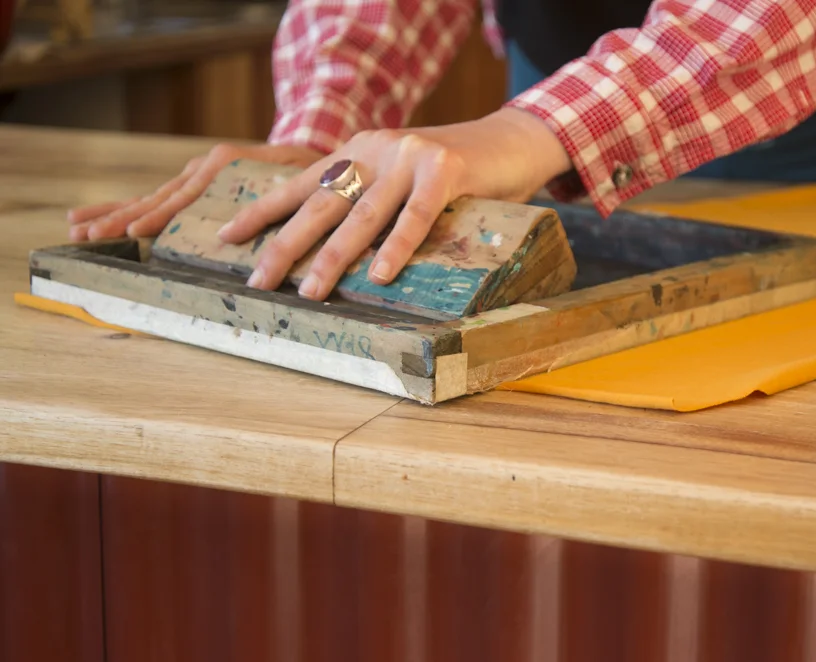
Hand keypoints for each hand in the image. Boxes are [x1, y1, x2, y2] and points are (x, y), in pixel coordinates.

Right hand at [65, 143, 322, 241]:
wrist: (305, 145)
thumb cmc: (305, 165)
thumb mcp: (296, 176)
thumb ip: (279, 193)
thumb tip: (268, 222)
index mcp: (221, 165)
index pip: (184, 196)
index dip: (160, 215)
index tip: (136, 231)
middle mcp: (201, 168)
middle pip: (156, 198)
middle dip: (120, 218)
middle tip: (87, 235)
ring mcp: (193, 177)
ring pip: (148, 198)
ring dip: (112, 214)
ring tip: (76, 228)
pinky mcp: (191, 185)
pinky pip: (155, 199)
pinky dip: (125, 209)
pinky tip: (94, 220)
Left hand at [217, 108, 572, 300]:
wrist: (514, 139)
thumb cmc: (458, 173)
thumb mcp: (403, 180)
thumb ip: (373, 202)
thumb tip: (338, 254)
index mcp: (357, 152)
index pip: (300, 184)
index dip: (262, 211)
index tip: (225, 237)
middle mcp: (374, 150)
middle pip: (320, 204)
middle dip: (285, 245)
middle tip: (257, 281)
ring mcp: (409, 157)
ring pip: (362, 215)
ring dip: (333, 257)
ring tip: (310, 291)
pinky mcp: (446, 169)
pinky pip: (416, 215)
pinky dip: (397, 246)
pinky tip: (381, 274)